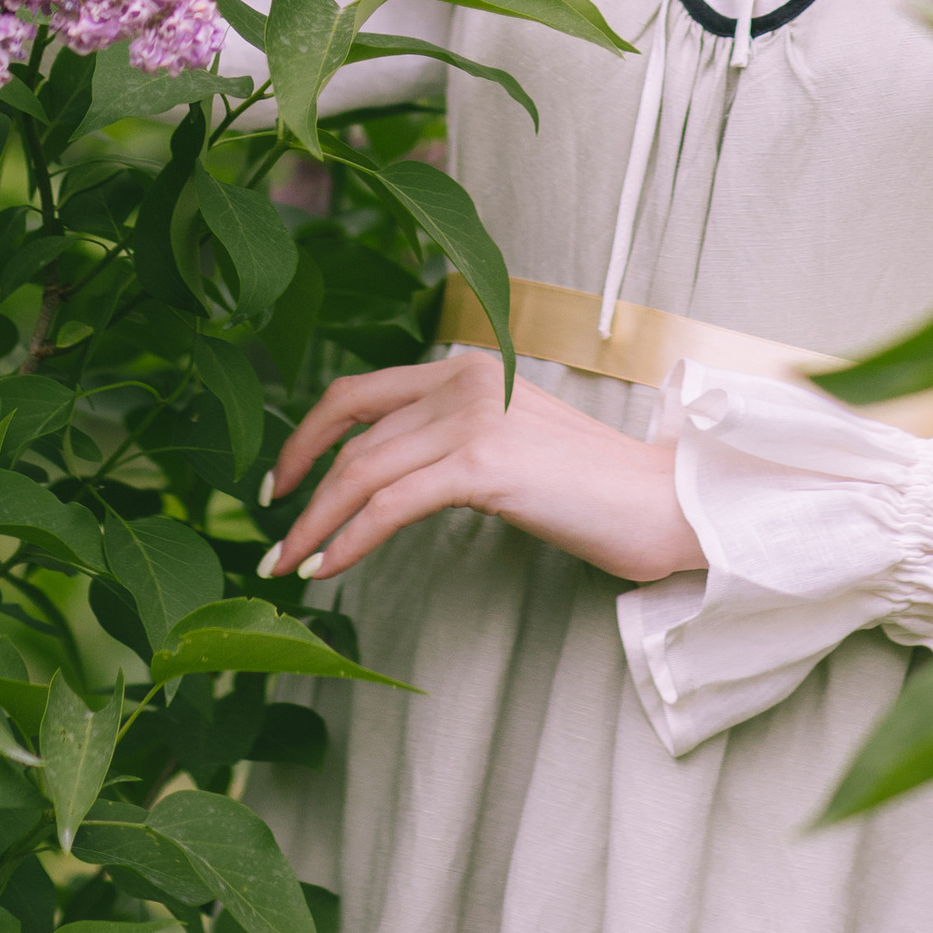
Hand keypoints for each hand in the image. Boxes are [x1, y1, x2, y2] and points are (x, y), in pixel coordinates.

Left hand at [260, 349, 705, 587]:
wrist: (662, 501)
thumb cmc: (592, 486)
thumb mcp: (512, 439)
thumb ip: (457, 436)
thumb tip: (392, 473)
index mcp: (468, 365)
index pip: (362, 391)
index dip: (309, 434)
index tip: (283, 482)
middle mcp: (463, 379)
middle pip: (350, 429)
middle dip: (299, 482)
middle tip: (269, 534)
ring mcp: (474, 418)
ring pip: (362, 470)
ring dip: (313, 522)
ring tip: (286, 565)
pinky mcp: (485, 466)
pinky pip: (389, 504)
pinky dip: (347, 538)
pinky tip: (327, 567)